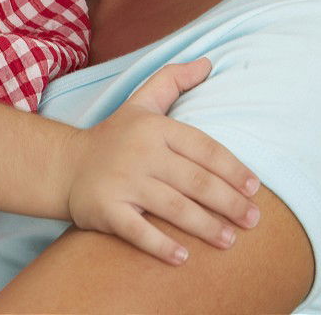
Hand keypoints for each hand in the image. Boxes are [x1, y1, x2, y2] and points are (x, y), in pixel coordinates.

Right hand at [66, 58, 260, 263]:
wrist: (65, 165)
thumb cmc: (115, 136)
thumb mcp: (142, 102)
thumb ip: (174, 79)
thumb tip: (208, 62)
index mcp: (154, 127)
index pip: (203, 148)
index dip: (232, 168)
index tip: (255, 188)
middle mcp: (140, 152)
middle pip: (194, 180)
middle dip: (229, 202)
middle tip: (253, 220)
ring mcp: (123, 182)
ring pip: (173, 207)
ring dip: (206, 226)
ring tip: (230, 240)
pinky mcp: (106, 209)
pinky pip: (138, 231)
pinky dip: (161, 246)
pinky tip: (184, 258)